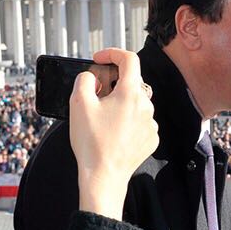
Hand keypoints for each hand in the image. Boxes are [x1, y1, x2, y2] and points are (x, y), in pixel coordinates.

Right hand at [70, 48, 158, 219]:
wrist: (104, 176)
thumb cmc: (91, 141)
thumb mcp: (78, 103)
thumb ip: (85, 80)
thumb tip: (93, 77)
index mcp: (131, 93)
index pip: (129, 59)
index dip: (113, 53)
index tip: (100, 59)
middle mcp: (147, 106)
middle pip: (132, 82)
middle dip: (113, 83)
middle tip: (95, 94)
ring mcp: (151, 123)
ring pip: (136, 103)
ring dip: (120, 103)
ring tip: (102, 119)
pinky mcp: (152, 138)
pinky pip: (140, 121)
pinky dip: (128, 120)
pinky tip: (113, 132)